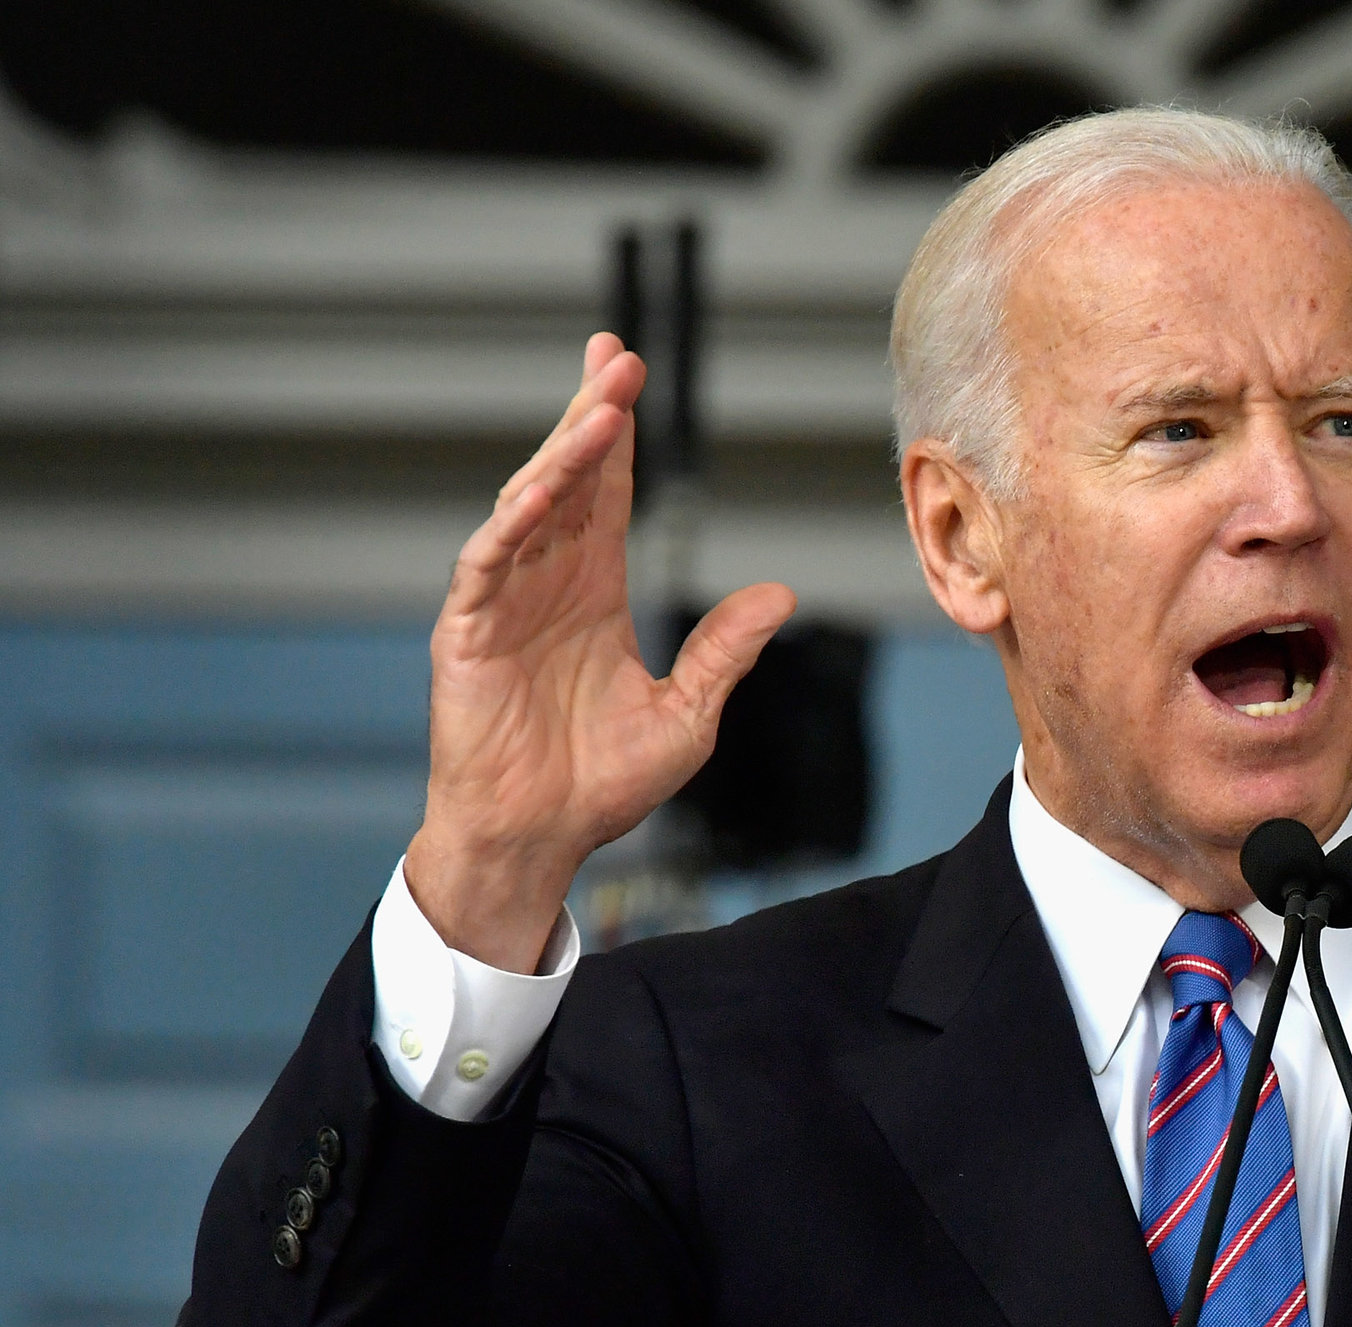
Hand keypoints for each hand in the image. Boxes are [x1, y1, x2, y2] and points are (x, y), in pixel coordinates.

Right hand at [405, 333, 794, 969]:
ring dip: (563, 456)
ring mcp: (503, 603)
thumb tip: (779, 595)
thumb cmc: (600, 785)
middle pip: (570, 479)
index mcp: (596, 594)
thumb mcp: (686, 714)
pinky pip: (488, 563)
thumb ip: (724, 651)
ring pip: (530, 507)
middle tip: (616, 357)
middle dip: (592, 416)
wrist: (539, 839)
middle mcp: (548, 584)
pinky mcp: (467, 632)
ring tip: (600, 410)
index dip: (618, 432)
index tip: (627, 371)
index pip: (608, 494)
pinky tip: (542, 490)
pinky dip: (513, 522)